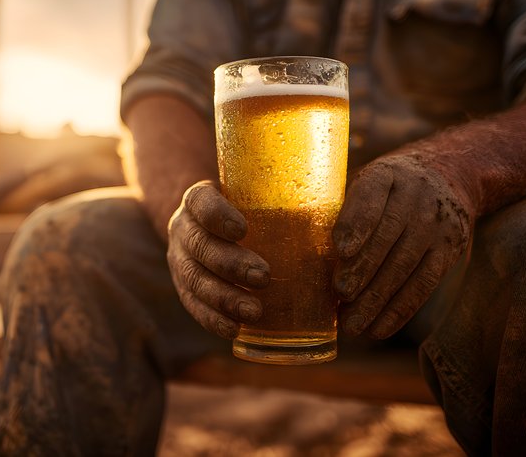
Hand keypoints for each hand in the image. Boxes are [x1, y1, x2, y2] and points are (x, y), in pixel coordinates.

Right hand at [167, 181, 270, 338]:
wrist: (206, 225)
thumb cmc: (246, 208)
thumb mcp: (255, 196)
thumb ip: (285, 203)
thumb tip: (345, 220)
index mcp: (199, 200)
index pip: (200, 202)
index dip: (217, 215)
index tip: (243, 228)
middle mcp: (184, 229)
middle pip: (200, 246)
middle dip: (230, 264)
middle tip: (264, 276)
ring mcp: (180, 261)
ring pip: (194, 280)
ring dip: (224, 298)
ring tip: (254, 312)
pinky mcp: (185, 289)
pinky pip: (194, 306)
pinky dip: (213, 319)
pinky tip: (233, 330)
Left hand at [332, 154, 475, 338]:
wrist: (446, 176)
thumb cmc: (385, 189)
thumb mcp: (364, 182)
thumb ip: (340, 209)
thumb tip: (301, 254)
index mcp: (385, 174)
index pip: (371, 195)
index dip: (357, 223)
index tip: (340, 250)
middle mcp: (415, 194)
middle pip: (388, 235)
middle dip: (363, 268)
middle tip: (340, 294)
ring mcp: (436, 223)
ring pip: (405, 265)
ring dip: (376, 298)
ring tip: (352, 323)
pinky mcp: (449, 250)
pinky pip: (424, 284)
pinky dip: (400, 310)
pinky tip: (377, 329)